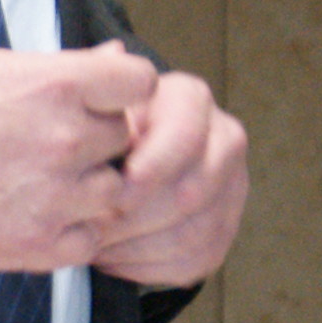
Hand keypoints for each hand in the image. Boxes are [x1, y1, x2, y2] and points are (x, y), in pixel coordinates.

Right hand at [0, 44, 161, 270]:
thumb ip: (60, 66)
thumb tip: (115, 60)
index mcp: (54, 84)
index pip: (140, 82)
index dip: (122, 91)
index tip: (100, 100)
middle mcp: (65, 139)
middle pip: (125, 138)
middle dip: (98, 139)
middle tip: (53, 144)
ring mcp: (56, 196)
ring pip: (115, 191)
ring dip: (90, 186)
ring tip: (45, 181)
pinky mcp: (39, 245)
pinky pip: (90, 239)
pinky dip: (72, 229)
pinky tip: (39, 213)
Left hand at [86, 63, 246, 288]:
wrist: (113, 163)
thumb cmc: (96, 127)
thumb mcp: (92, 99)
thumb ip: (99, 83)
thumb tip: (113, 55)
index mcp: (190, 99)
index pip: (185, 134)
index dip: (153, 165)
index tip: (117, 186)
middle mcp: (223, 138)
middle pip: (192, 191)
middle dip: (136, 216)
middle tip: (91, 226)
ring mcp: (231, 187)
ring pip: (195, 231)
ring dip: (138, 246)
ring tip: (93, 245)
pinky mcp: (225, 229)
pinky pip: (197, 261)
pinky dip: (149, 268)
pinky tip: (112, 260)